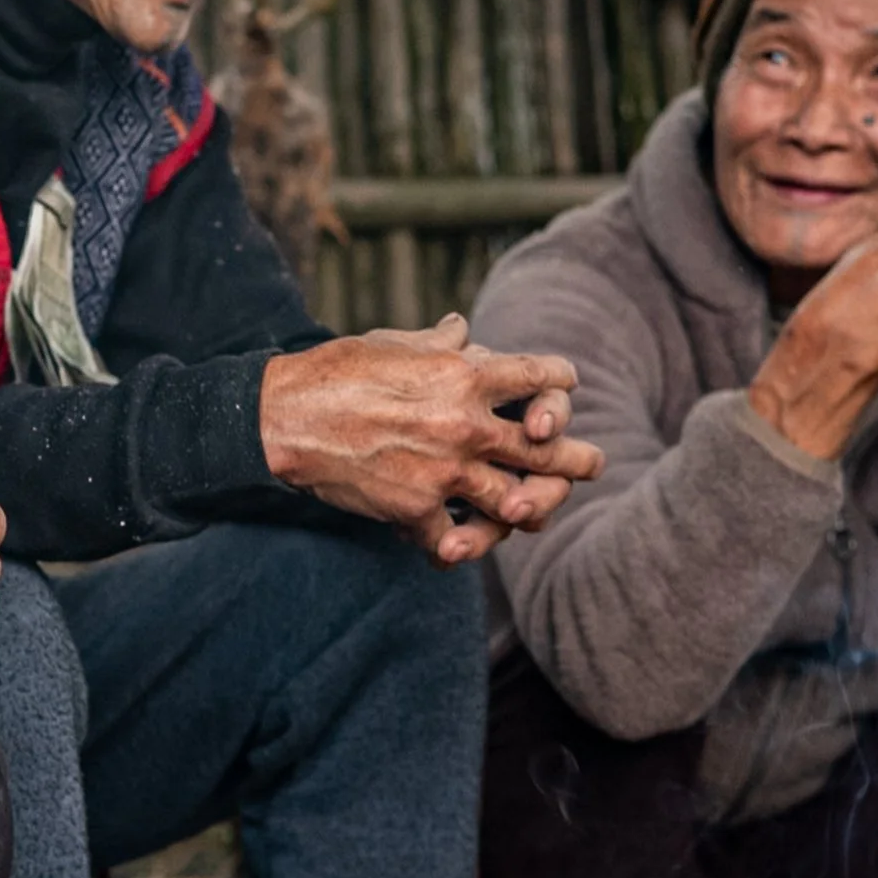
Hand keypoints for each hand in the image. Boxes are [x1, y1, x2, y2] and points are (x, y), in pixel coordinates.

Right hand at [259, 314, 605, 564]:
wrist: (285, 419)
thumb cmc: (335, 372)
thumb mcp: (392, 343)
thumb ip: (438, 342)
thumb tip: (461, 328)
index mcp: (467, 376)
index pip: (540, 376)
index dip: (559, 381)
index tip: (564, 385)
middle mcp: (467, 425)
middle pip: (546, 448)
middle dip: (576, 458)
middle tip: (593, 464)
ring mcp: (446, 473)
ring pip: (516, 501)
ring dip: (536, 508)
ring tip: (545, 509)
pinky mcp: (416, 510)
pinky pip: (452, 538)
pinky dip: (455, 546)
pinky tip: (457, 549)